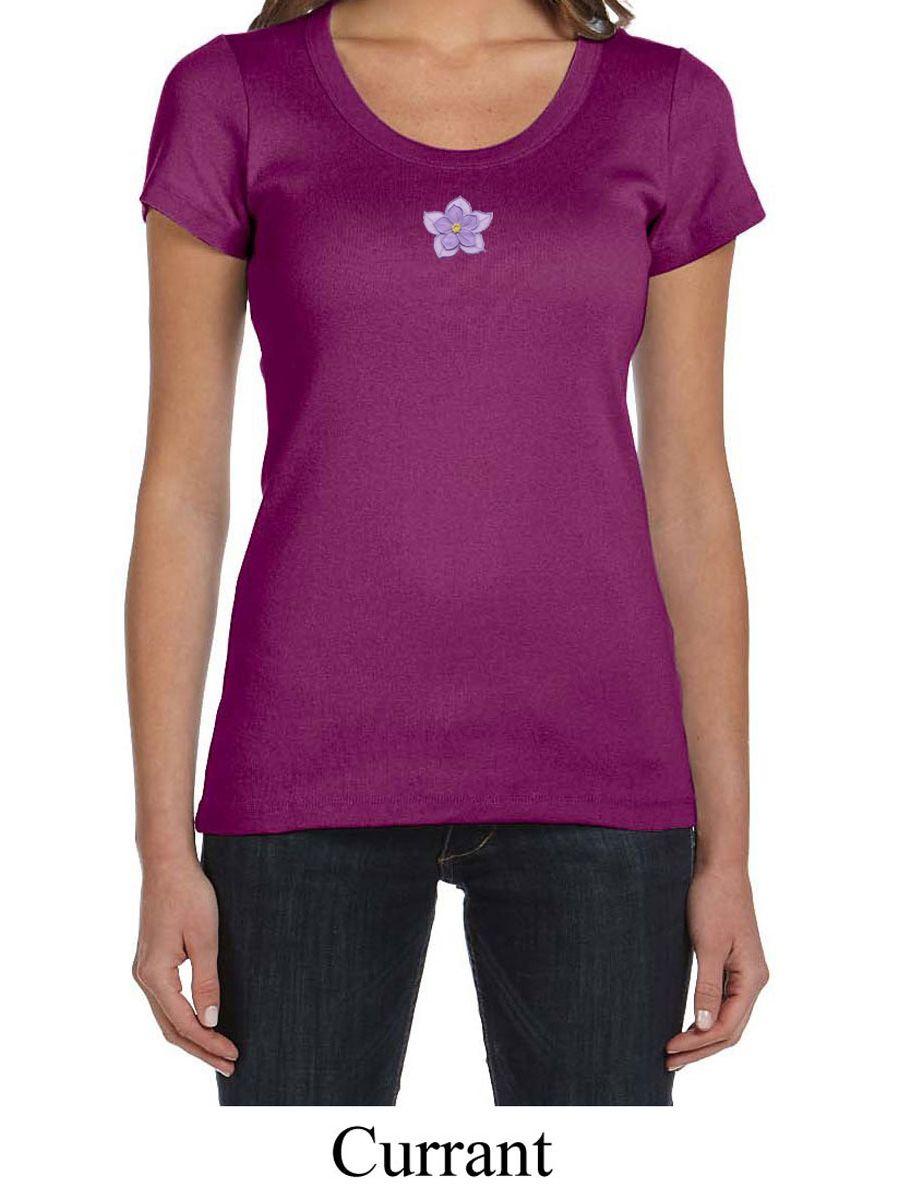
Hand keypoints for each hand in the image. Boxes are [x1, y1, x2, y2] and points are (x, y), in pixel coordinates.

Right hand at [132, 857, 238, 1075]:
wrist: (167, 865)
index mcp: (155, 975)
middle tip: (230, 1065)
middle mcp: (143, 977)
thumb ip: (207, 983)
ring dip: (192, 1038)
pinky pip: (165, 1002)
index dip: (210, 1042)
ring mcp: (144, 970)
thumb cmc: (189, 896)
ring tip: (219, 1053)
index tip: (234, 1054)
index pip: (184, 1023)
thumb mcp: (205, 940)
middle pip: (171, 1028)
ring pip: (166, 1018)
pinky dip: (183, 1019)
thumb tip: (211, 1022)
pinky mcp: (151, 962)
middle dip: (201, 1050)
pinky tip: (202, 1025)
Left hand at [665, 863, 768, 1069]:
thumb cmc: (714, 900)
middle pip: (730, 1029)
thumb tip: (703, 1027)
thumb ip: (707, 987)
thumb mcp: (708, 945)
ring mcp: (745, 973)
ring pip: (727, 1018)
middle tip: (669, 1063)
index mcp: (752, 979)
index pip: (726, 1027)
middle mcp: (754, 980)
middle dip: (700, 1049)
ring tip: (676, 1052)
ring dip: (703, 1038)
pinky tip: (689, 1024)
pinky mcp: (734, 964)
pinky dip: (706, 1018)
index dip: (697, 1044)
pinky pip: (723, 1002)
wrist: (720, 867)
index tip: (668, 1051)